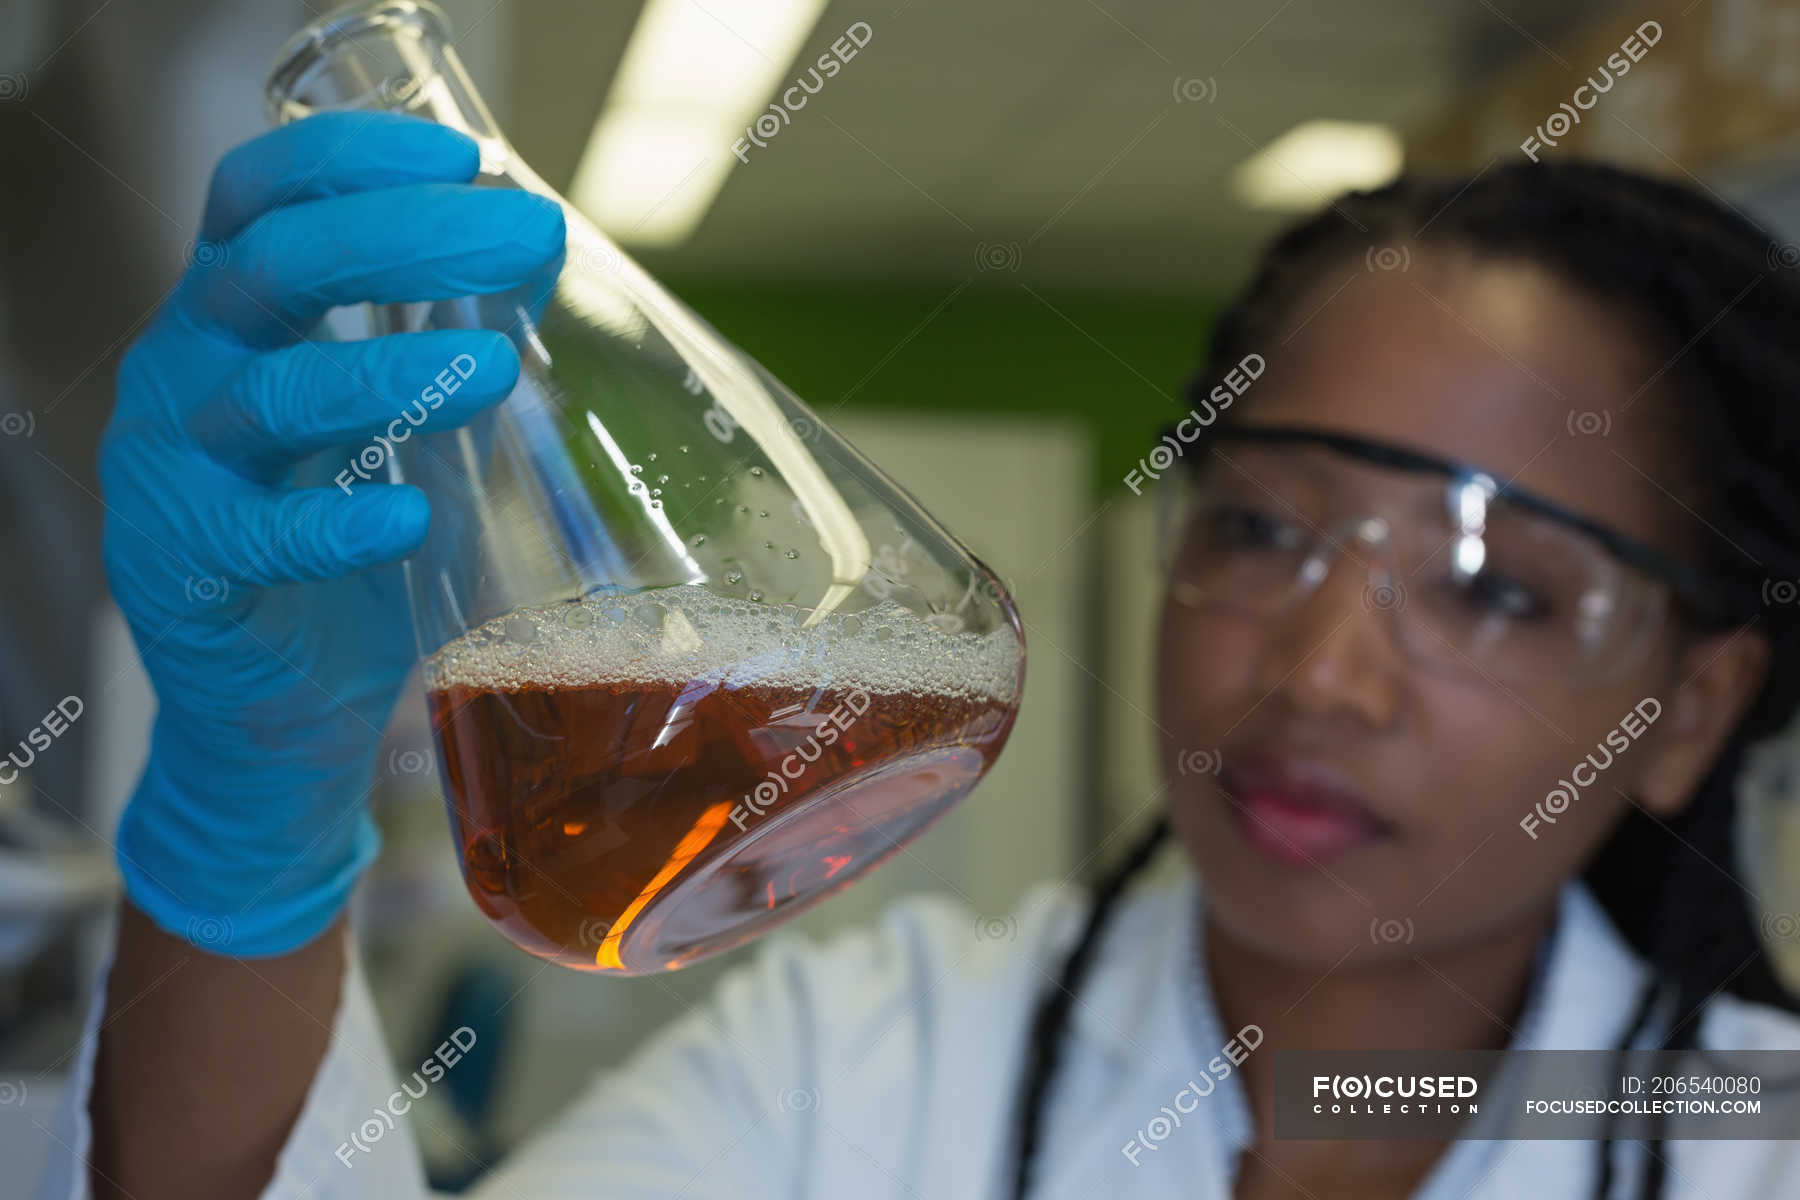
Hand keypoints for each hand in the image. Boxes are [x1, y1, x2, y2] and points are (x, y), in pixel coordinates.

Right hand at [100, 111, 564, 955]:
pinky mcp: (182, 571)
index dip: (348, 159)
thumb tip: (539, 238)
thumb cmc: (348, 549)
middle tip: (519, 235)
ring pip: (271, 394)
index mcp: (230, 320)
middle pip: (273, 267)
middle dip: (404, 238)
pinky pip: (255, 535)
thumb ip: (452, 334)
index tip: (464, 158)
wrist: (278, 713)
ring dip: (390, 374)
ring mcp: (172, 472)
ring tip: (495, 369)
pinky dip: (339, 524)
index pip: (257, 197)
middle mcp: (182, 373)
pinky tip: (412, 518)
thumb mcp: (404, 425)